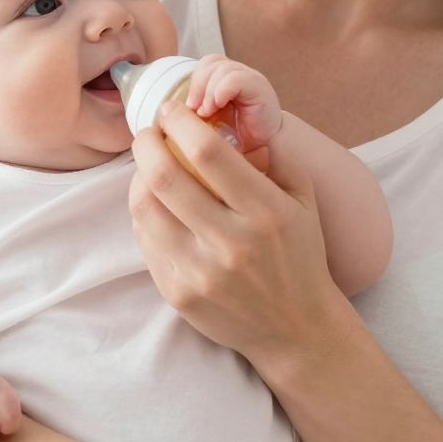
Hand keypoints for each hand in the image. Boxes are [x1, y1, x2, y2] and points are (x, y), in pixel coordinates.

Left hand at [128, 104, 347, 365]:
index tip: (172, 111)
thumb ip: (274, 157)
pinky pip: (146, 241)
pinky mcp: (178, 294)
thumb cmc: (300, 257)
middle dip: (147, 144)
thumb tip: (231, 117)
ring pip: (144, 209)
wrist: (297, 329)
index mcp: (266, 213)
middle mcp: (231, 244)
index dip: (180, 123)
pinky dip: (145, 215)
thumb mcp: (303, 201)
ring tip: (149, 168)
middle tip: (149, 133)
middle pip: (164, 177)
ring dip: (139, 178)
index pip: (208, 153)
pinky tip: (158, 207)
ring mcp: (201, 273)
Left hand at [184, 53, 282, 153]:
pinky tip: (218, 106)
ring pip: (221, 68)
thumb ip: (192, 114)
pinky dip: (221, 90)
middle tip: (195, 109)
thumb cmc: (237, 139)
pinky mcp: (259, 89)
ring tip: (207, 112)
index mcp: (223, 80)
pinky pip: (236, 78)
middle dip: (197, 85)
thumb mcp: (208, 124)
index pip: (204, 65)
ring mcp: (249, 79)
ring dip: (208, 91)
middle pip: (210, 62)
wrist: (267, 150)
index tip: (187, 107)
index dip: (192, 82)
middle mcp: (238, 75)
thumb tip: (167, 113)